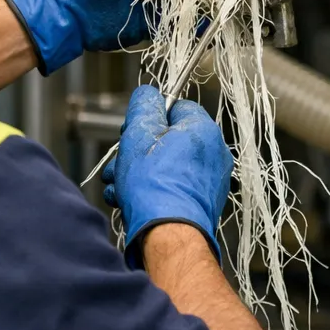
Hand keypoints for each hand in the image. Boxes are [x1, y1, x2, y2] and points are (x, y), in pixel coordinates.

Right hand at [102, 85, 232, 265]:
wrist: (169, 236)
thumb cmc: (155, 184)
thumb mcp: (139, 132)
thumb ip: (143, 105)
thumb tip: (148, 93)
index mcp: (203, 131)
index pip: (176, 107)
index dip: (148, 117)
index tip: (131, 130)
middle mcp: (212, 155)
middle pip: (166, 140)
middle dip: (136, 151)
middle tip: (119, 162)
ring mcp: (208, 183)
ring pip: (164, 167)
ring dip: (136, 174)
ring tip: (116, 187)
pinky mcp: (200, 206)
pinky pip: (170, 189)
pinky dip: (149, 192)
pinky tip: (127, 202)